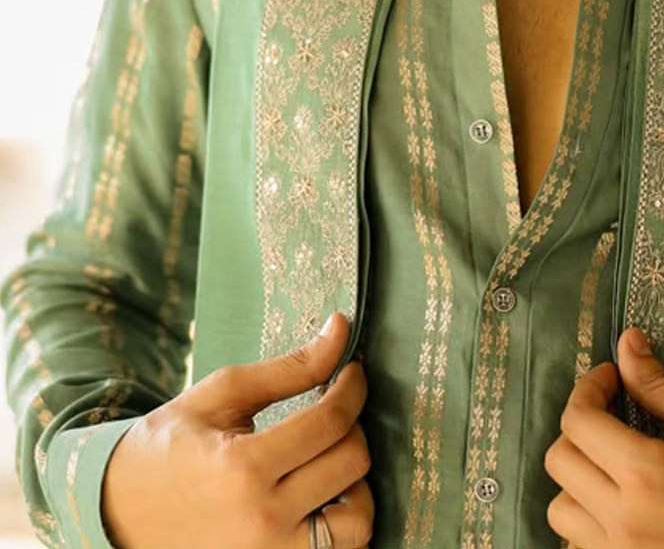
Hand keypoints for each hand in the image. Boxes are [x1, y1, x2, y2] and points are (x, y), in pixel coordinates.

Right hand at [100, 311, 373, 548]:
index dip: (353, 388)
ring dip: (357, 483)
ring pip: (357, 522)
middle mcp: (261, 520)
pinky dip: (342, 522)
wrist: (118, 512)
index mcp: (242, 467)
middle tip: (334, 409)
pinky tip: (323, 495)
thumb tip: (340, 328)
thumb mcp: (222, 396)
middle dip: (353, 425)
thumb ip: (289, 368)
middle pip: (350, 464)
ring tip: (332, 459)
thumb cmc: (170, 446)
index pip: (330, 422)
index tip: (353, 372)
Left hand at [544, 327, 663, 548]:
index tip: (612, 380)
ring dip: (579, 479)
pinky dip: (591, 521)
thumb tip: (627, 344)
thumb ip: (663, 387)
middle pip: (561, 462)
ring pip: (561, 510)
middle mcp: (626, 522)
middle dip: (581, 426)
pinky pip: (582, 546)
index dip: (588, 389)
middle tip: (614, 412)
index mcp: (649, 474)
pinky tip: (624, 504)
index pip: (577, 422)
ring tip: (616, 461)